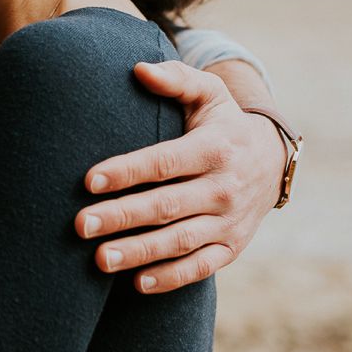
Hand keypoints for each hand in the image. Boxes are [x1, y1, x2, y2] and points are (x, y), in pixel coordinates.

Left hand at [73, 60, 284, 292]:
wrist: (272, 161)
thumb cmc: (223, 123)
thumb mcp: (209, 94)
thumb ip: (177, 78)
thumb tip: (138, 69)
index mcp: (215, 148)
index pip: (164, 162)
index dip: (126, 171)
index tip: (88, 180)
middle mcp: (224, 187)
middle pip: (166, 206)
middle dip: (121, 217)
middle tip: (80, 225)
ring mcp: (229, 221)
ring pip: (180, 241)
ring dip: (139, 252)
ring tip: (99, 259)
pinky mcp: (232, 247)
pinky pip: (201, 267)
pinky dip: (171, 277)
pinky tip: (137, 283)